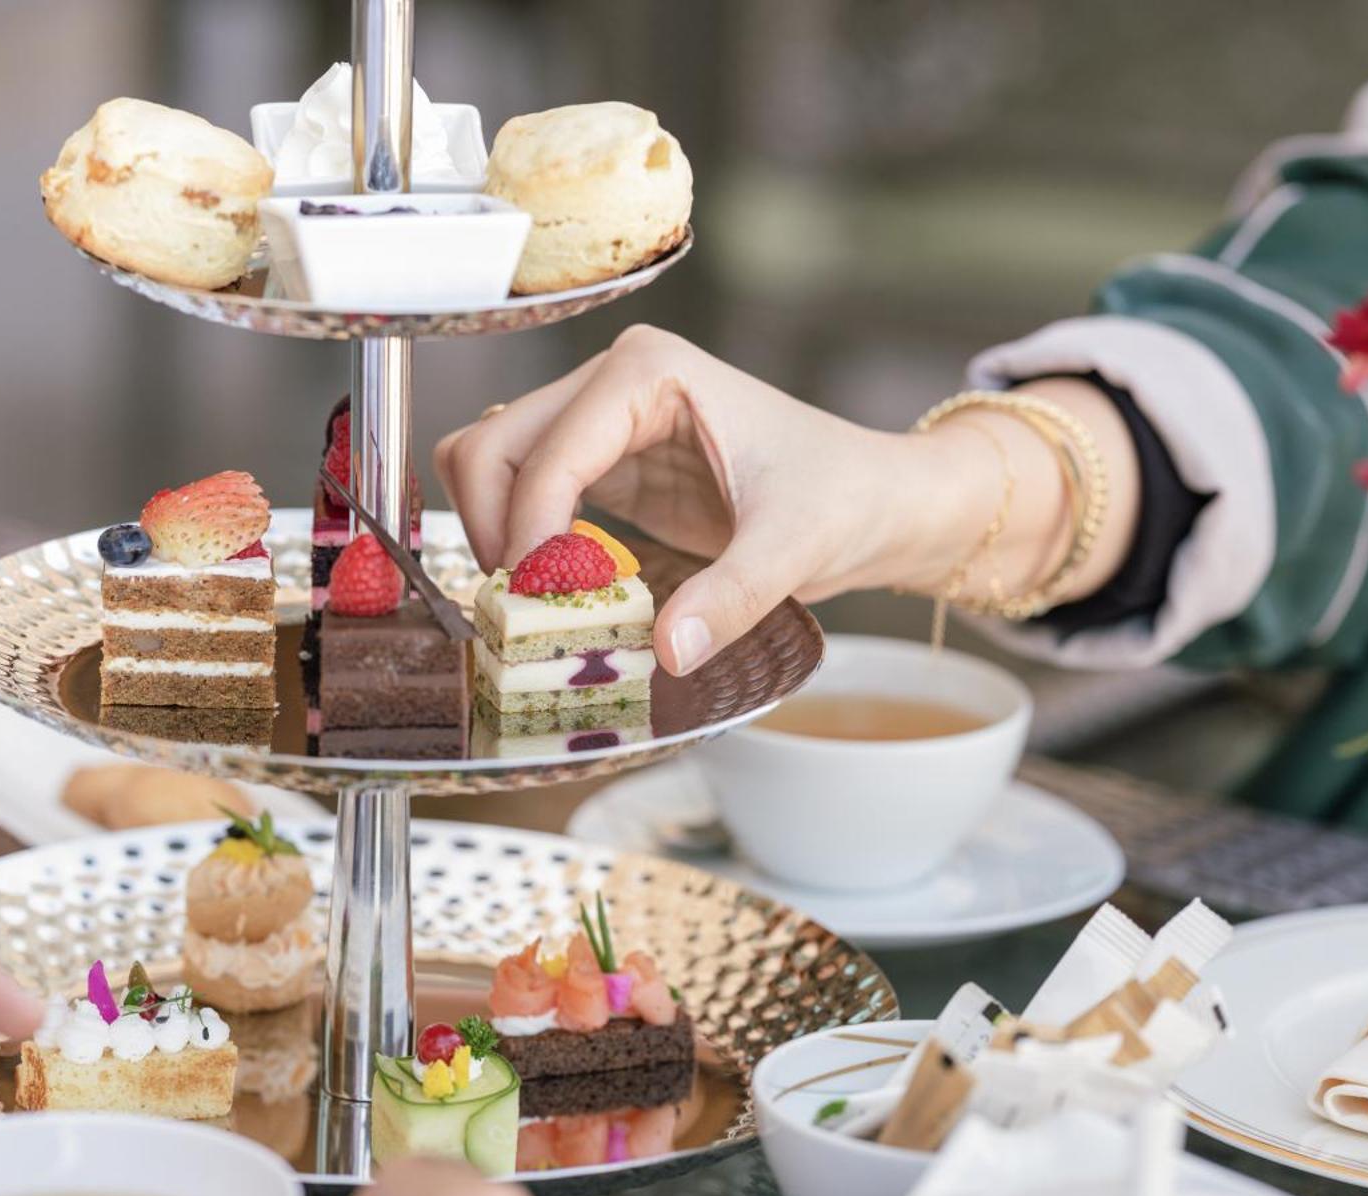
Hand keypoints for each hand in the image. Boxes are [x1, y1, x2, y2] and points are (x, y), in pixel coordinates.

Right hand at [435, 326, 1137, 673]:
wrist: (877, 501)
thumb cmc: (845, 500)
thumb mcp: (795, 550)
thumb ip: (731, 597)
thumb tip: (668, 652)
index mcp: (647, 371)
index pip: (544, 453)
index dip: (529, 534)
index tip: (545, 608)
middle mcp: (610, 382)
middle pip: (491, 447)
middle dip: (494, 531)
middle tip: (529, 611)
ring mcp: (601, 422)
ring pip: (492, 466)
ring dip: (497, 537)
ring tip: (543, 606)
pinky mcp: (605, 468)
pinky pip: (526, 498)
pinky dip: (523, 546)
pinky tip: (563, 597)